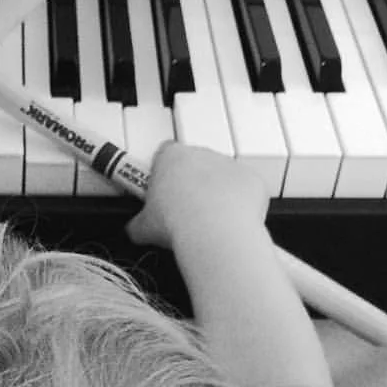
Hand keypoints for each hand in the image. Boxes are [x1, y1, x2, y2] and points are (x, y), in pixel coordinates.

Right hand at [125, 141, 269, 250]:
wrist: (213, 233)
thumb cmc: (175, 224)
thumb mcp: (142, 227)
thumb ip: (137, 223)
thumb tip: (134, 230)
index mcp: (171, 157)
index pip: (164, 155)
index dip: (162, 174)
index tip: (161, 193)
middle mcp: (202, 153)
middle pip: (195, 164)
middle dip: (191, 184)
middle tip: (184, 211)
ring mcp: (230, 164)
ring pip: (221, 177)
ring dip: (216, 193)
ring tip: (208, 222)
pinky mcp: (252, 178)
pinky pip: (245, 190)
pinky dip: (240, 204)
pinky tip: (230, 223)